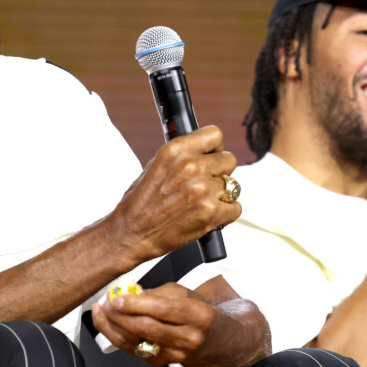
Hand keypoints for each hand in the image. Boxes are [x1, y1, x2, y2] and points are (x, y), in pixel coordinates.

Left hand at [91, 282, 214, 365]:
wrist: (214, 342)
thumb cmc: (198, 314)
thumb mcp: (185, 295)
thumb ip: (156, 293)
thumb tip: (129, 293)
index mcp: (196, 315)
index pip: (162, 309)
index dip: (135, 304)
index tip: (117, 298)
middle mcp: (187, 337)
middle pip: (145, 327)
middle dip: (119, 314)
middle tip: (106, 303)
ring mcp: (174, 354)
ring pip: (135, 341)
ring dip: (112, 326)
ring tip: (102, 312)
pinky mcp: (161, 362)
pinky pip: (132, 350)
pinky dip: (116, 336)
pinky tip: (108, 325)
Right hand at [106, 126, 239, 264]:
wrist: (131, 232)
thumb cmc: (139, 202)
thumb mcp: (156, 165)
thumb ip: (183, 156)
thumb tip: (205, 152)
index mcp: (177, 151)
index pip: (214, 135)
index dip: (215, 147)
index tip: (212, 155)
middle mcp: (192, 167)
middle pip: (229, 160)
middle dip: (220, 172)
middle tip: (206, 184)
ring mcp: (204, 190)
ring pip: (233, 185)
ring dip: (222, 194)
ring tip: (203, 202)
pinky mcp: (212, 212)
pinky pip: (235, 207)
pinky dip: (226, 213)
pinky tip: (209, 215)